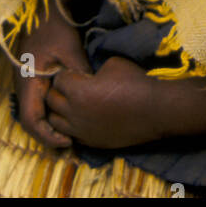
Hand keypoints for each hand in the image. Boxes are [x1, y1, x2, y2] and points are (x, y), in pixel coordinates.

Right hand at [12, 11, 91, 149]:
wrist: (45, 10)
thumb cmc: (55, 28)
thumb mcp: (70, 49)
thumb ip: (78, 72)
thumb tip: (91, 94)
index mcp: (27, 82)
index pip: (30, 120)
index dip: (46, 135)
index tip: (66, 140)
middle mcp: (23, 86)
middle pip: (31, 121)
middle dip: (49, 134)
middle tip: (72, 141)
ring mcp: (27, 83)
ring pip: (34, 112)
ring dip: (49, 124)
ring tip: (71, 130)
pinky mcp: (33, 79)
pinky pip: (38, 102)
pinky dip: (51, 112)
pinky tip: (68, 112)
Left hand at [45, 57, 167, 148]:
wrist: (154, 111)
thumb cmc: (134, 83)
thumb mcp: (113, 64)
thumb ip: (93, 70)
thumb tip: (87, 76)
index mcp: (78, 92)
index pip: (58, 81)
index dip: (65, 74)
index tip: (74, 72)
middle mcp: (74, 113)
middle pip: (51, 101)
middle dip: (58, 91)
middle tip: (70, 86)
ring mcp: (81, 131)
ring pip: (55, 122)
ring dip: (59, 111)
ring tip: (72, 103)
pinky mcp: (90, 142)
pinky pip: (70, 134)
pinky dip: (71, 126)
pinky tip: (82, 117)